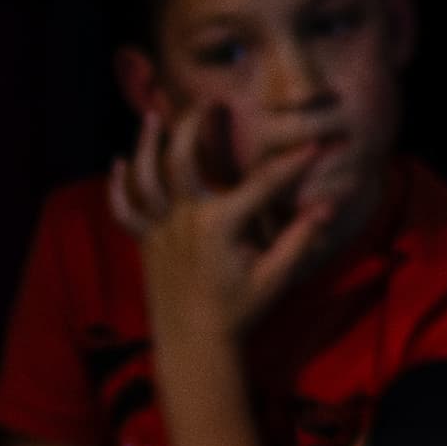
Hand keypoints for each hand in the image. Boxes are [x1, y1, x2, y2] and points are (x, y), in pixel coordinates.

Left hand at [109, 102, 333, 350]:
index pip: (263, 184)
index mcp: (220, 226)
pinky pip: (125, 211)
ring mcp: (161, 230)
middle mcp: (186, 220)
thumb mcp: (275, 276)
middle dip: (195, 126)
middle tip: (207, 102)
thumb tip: (329, 208)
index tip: (316, 143)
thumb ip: (299, 238)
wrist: (194, 343)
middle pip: (184, 160)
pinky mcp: (146, 242)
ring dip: (146, 145)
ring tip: (151, 116)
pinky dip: (118, 187)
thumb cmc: (238, 310)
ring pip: (146, 178)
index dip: (293, 162)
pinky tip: (117, 163)